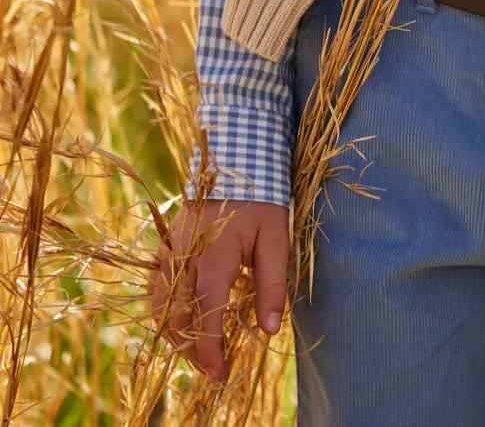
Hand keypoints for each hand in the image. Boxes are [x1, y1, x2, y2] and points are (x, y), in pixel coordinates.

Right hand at [148, 199, 289, 380]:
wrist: (233, 164)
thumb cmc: (260, 202)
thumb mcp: (277, 239)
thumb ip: (273, 284)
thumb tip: (271, 329)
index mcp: (214, 256)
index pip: (205, 315)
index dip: (210, 351)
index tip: (221, 374)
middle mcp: (183, 257)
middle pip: (177, 319)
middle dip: (192, 351)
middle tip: (215, 369)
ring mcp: (168, 252)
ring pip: (159, 308)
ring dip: (176, 335)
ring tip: (199, 352)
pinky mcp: (163, 248)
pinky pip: (153, 290)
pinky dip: (163, 313)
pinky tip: (181, 323)